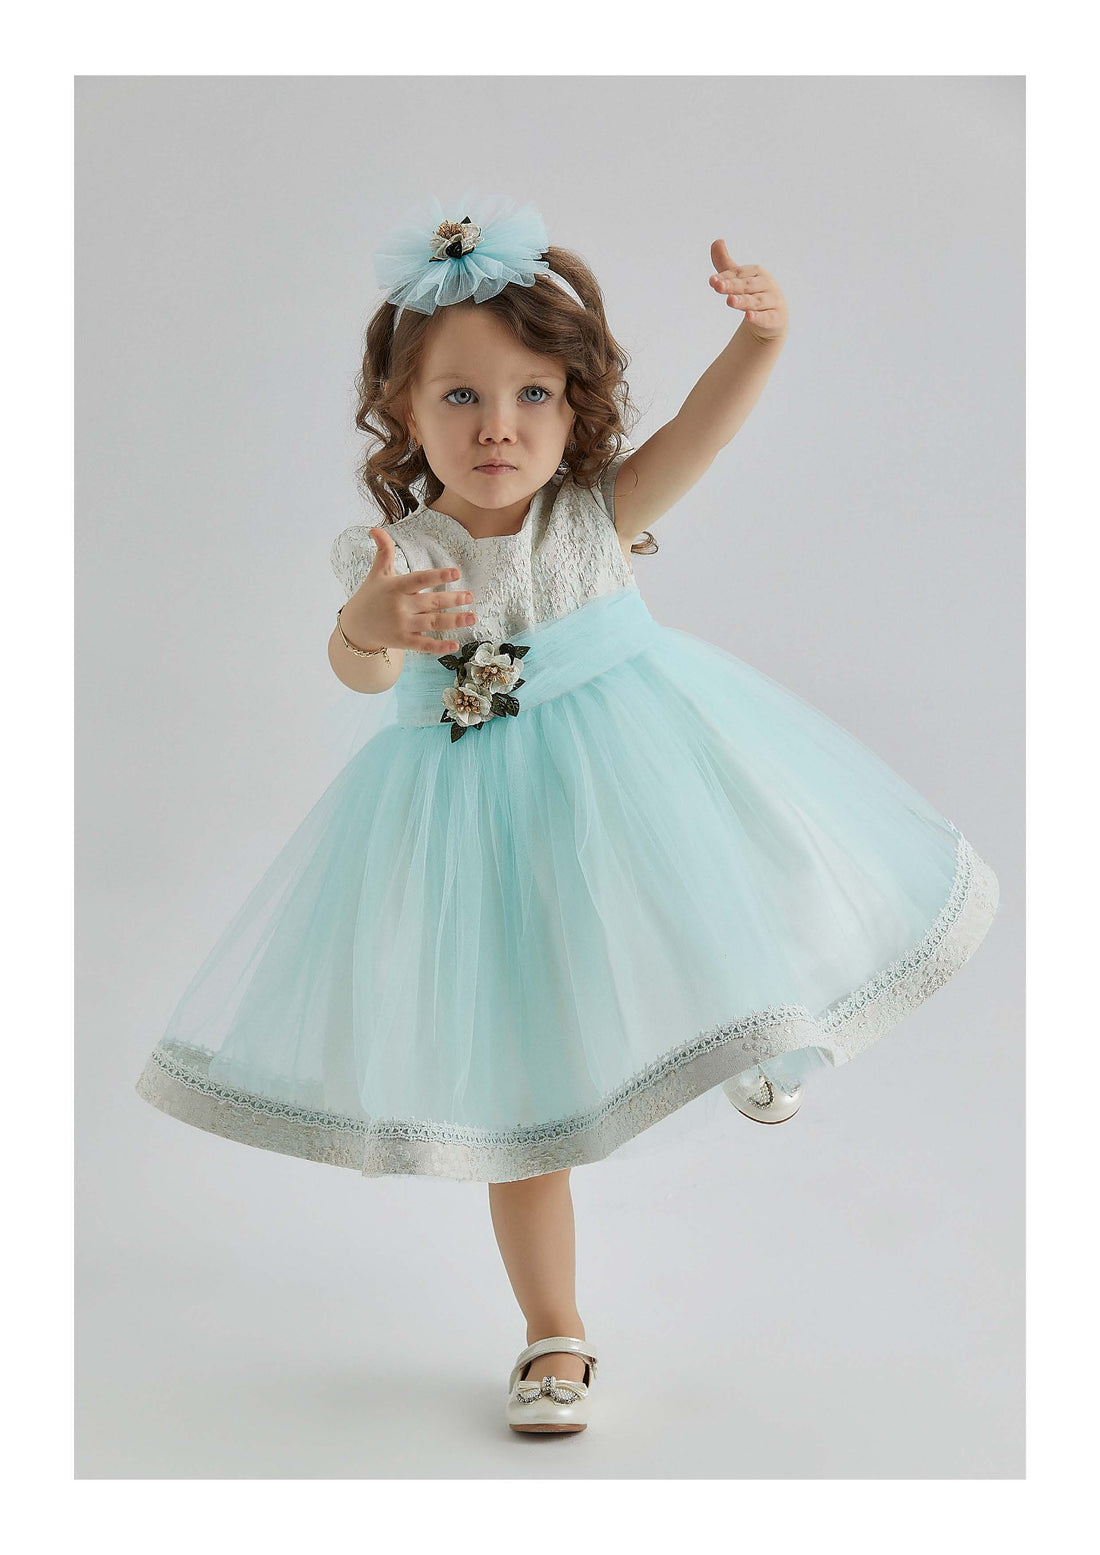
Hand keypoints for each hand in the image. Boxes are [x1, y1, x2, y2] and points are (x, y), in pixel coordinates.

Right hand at [342, 527, 477, 653]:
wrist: (356, 626)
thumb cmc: (370, 596)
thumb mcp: (377, 572)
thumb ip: (383, 551)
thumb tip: (375, 529)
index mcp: (396, 587)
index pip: (419, 579)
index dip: (438, 576)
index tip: (456, 572)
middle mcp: (400, 606)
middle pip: (431, 602)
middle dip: (453, 599)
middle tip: (470, 596)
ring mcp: (402, 625)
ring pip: (433, 623)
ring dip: (454, 621)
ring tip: (472, 617)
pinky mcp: (403, 641)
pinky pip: (424, 645)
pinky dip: (439, 646)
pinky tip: (455, 645)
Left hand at [708, 240, 788, 342]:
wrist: (774, 319)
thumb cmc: (754, 294)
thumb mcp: (739, 279)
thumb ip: (726, 264)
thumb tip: (717, 241)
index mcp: (757, 272)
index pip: (739, 274)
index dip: (726, 277)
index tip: (712, 281)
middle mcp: (766, 284)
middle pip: (747, 285)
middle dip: (732, 286)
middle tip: (718, 286)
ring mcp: (772, 301)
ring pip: (756, 301)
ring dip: (743, 301)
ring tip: (730, 300)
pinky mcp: (776, 318)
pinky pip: (766, 318)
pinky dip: (758, 317)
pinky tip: (749, 316)